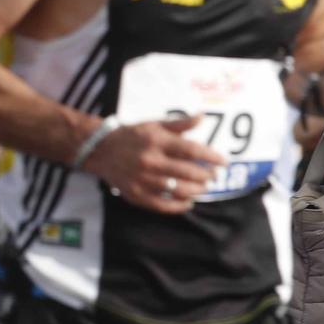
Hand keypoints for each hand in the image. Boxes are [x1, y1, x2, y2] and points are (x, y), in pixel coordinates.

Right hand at [82, 116, 223, 213]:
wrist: (100, 150)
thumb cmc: (132, 135)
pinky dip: (178, 206)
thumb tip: (203, 117)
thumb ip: (179, 123)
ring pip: (177, 190)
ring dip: (196, 190)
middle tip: (215, 176)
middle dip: (206, 175)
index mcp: (156, 141)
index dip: (211, 157)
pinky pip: (162, 205)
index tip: (223, 162)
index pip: (191, 150)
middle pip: (187, 172)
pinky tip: (188, 202)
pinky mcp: (135, 194)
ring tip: (204, 188)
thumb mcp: (154, 124)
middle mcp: (150, 160)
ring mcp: (142, 179)